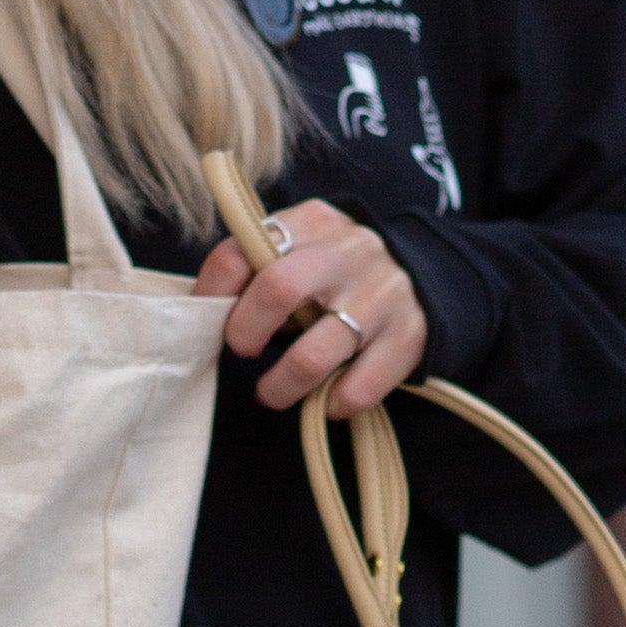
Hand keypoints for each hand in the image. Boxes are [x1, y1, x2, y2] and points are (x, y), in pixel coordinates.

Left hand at [193, 197, 427, 416]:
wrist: (422, 275)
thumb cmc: (335, 270)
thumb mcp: (299, 247)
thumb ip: (255, 265)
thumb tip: (204, 308)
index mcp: (312, 223)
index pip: (240, 251)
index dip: (213, 293)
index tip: (210, 320)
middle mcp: (350, 252)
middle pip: (278, 290)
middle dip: (245, 333)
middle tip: (243, 350)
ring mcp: (383, 295)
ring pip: (313, 356)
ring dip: (281, 386)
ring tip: (272, 392)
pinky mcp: (409, 337)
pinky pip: (358, 389)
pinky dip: (332, 403)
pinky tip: (326, 398)